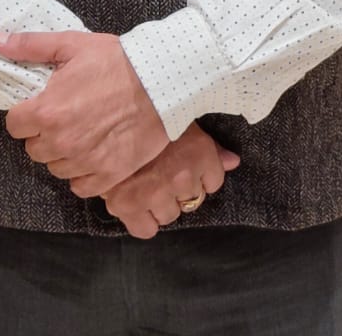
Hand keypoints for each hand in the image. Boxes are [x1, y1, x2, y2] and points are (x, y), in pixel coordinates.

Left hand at [0, 30, 170, 195]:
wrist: (161, 82)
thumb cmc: (117, 61)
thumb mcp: (72, 44)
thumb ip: (31, 46)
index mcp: (47, 111)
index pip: (14, 125)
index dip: (26, 114)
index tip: (42, 105)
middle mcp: (61, 142)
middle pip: (34, 148)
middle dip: (45, 133)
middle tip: (67, 115)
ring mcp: (84, 162)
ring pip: (56, 167)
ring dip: (64, 153)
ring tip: (84, 131)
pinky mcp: (107, 175)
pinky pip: (80, 185)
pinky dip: (84, 172)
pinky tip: (95, 152)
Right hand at [100, 123, 240, 238]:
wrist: (108, 111)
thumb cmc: (148, 112)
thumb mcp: (181, 120)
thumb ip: (210, 146)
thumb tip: (233, 161)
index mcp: (199, 152)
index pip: (214, 180)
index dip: (200, 173)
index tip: (185, 162)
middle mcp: (181, 176)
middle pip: (193, 199)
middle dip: (180, 188)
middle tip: (163, 169)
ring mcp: (155, 193)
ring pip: (170, 214)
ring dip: (161, 202)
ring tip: (147, 181)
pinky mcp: (127, 205)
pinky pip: (145, 229)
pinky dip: (142, 220)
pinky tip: (137, 201)